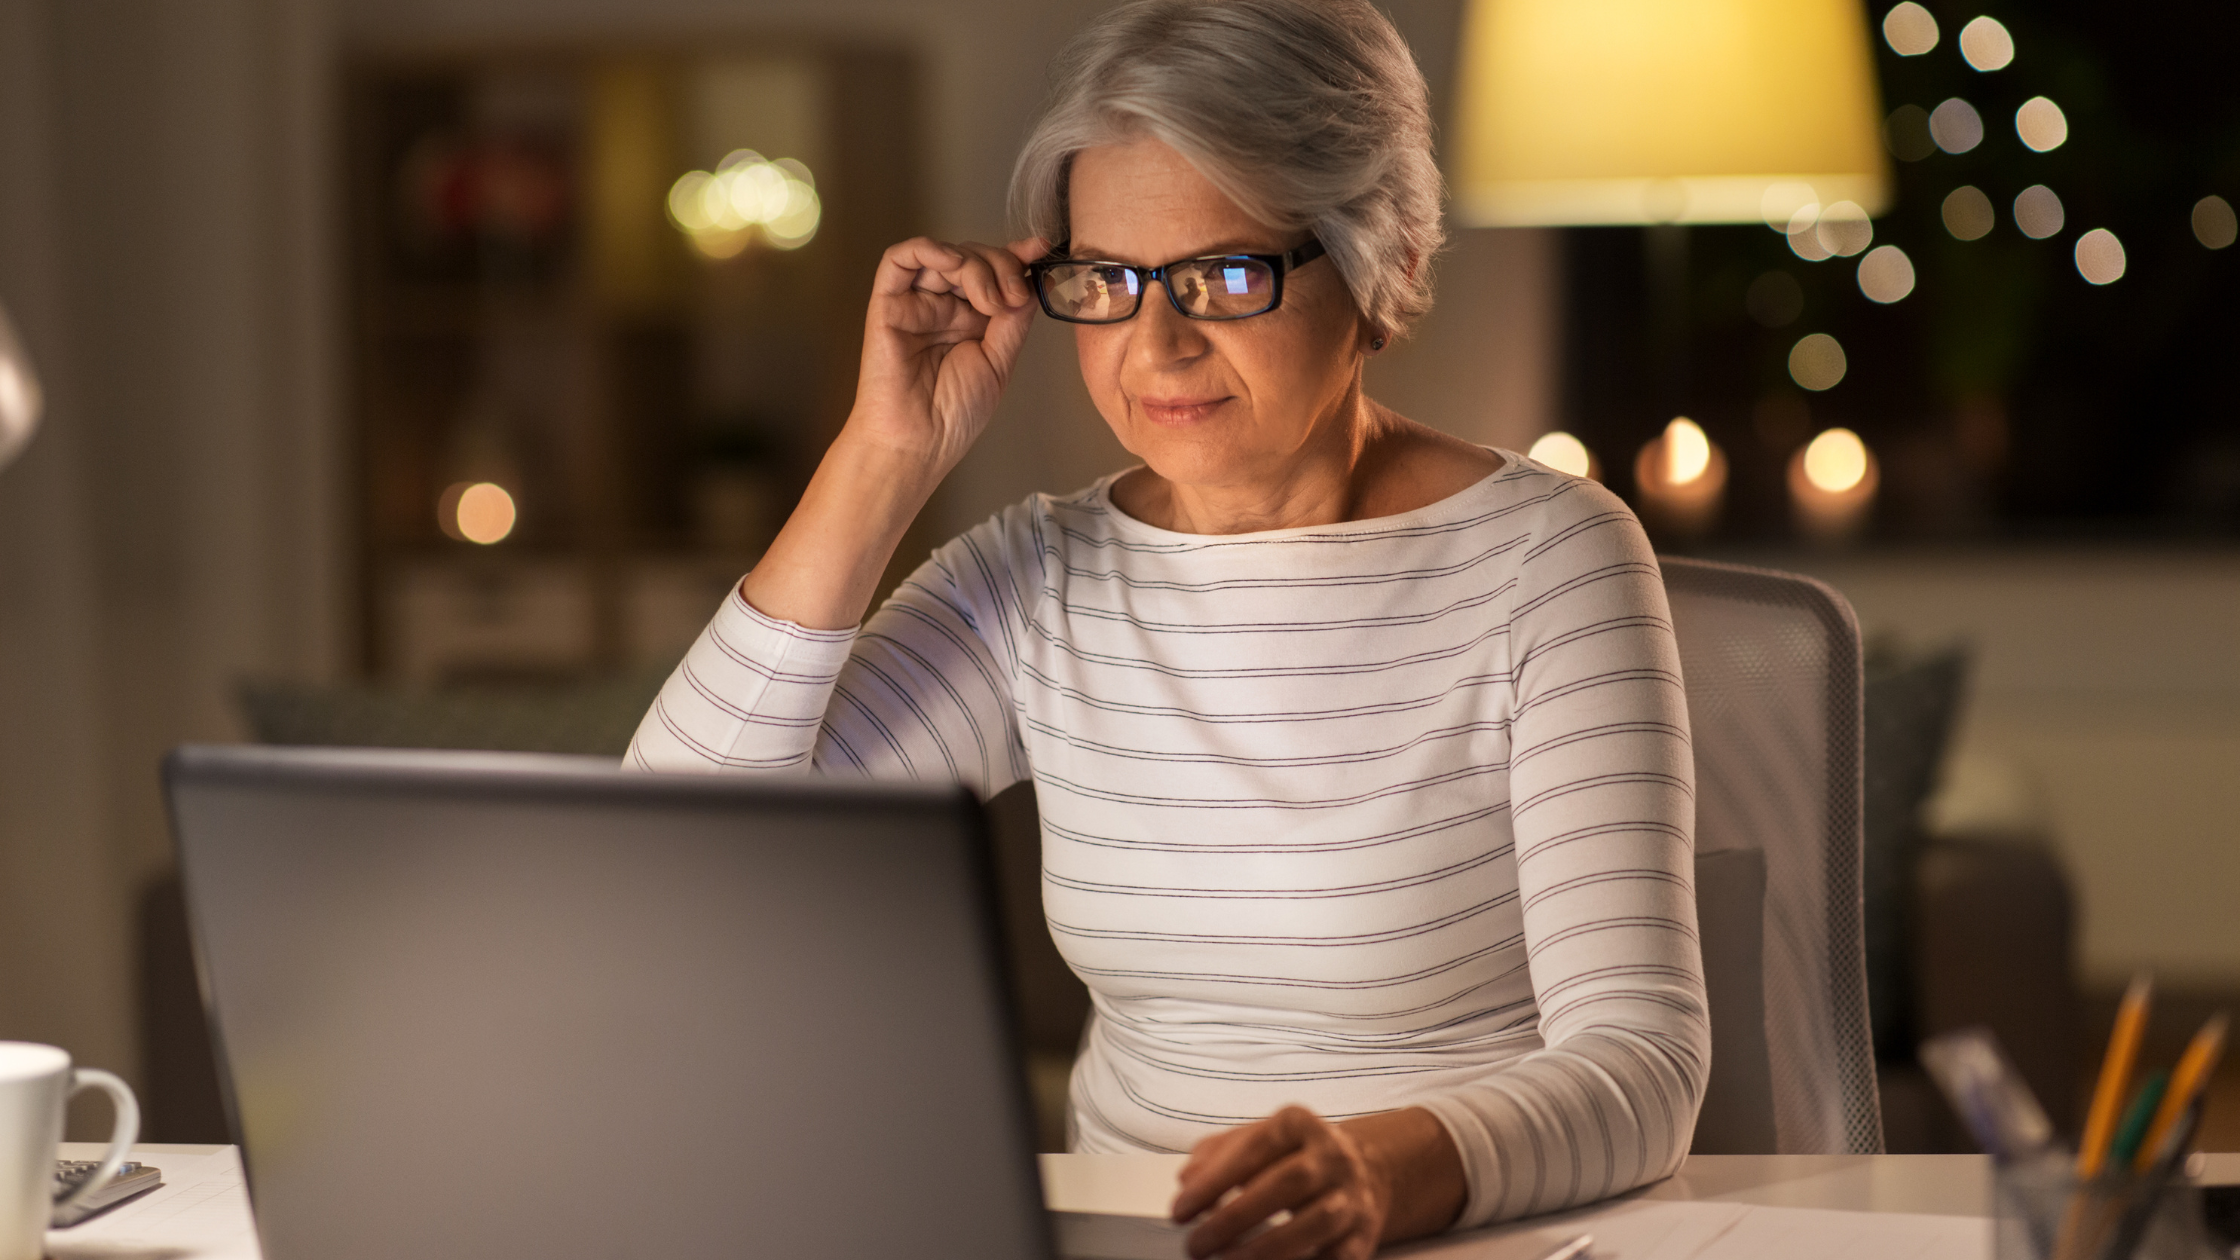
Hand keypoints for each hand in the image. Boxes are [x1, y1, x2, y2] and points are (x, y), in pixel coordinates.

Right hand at [847, 235, 1043, 472]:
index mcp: (971, 319)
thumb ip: (1014, 318)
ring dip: (975, 265)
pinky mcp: (888, 303)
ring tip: (991, 301)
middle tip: (1013, 298)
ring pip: (945, 254)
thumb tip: (1030, 278)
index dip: (1016, 256)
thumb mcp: (1000, 360)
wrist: (920, 442)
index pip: (993, 273)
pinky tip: (953, 264)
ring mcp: (916, 302)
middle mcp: (943, 306)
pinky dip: (929, 249)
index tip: (1041, 249)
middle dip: (1001, 266)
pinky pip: (899, 259)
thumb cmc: (954, 414)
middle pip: (973, 257)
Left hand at [1168, 1105, 1465, 1259]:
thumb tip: (1188, 1182)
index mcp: (1298, 1124)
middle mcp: (1332, 1155)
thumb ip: (1213, 1156)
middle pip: (1287, 1183)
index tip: (1180, 1210)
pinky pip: (1338, 1256)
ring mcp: (1353, 1194)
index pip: (1254, 1148)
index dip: (1214, 1181)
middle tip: (1197, 1244)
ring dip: (1266, 1249)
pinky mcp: (1364, 1233)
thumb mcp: (1252, 1141)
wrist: (1359, 1171)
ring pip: (1316, 1222)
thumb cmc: (1290, 1157)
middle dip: (1235, 1218)